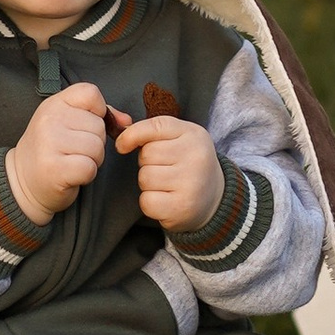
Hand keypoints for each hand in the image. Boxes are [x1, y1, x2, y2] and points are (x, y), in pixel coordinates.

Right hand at [6, 82, 108, 220]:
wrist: (23, 182)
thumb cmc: (51, 150)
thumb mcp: (68, 122)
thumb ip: (99, 115)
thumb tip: (127, 122)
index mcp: (54, 103)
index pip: (91, 93)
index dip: (98, 112)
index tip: (85, 126)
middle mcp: (50, 119)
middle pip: (99, 126)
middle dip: (95, 142)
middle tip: (74, 150)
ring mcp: (50, 143)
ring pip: (97, 148)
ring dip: (92, 160)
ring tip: (72, 161)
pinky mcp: (55, 169)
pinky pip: (89, 168)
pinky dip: (86, 175)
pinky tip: (71, 174)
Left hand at [116, 107, 224, 232]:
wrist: (214, 198)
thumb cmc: (188, 164)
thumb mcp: (179, 138)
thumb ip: (152, 131)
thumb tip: (121, 136)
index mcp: (194, 134)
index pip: (155, 126)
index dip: (132, 135)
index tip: (122, 145)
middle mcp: (195, 157)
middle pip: (146, 155)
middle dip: (147, 163)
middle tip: (164, 169)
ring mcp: (190, 183)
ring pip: (145, 178)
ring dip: (148, 184)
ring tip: (166, 185)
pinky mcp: (181, 207)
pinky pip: (146, 201)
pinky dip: (150, 202)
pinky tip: (165, 200)